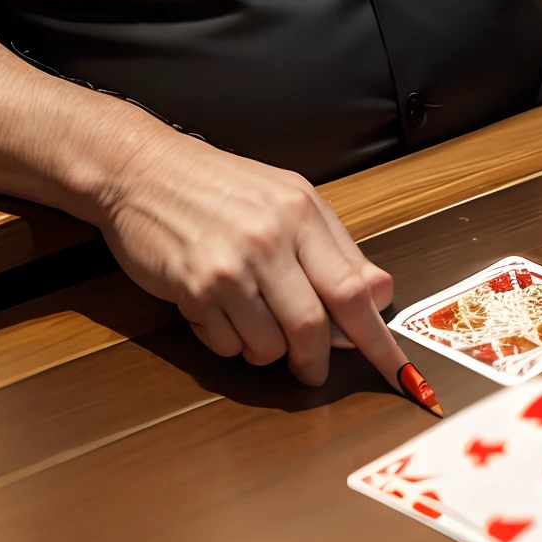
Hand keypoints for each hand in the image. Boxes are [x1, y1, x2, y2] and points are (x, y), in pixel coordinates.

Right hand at [92, 125, 410, 388]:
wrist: (142, 170)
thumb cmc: (217, 185)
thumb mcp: (288, 198)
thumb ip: (337, 247)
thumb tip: (380, 293)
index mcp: (302, 211)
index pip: (353, 289)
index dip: (378, 339)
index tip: (398, 371)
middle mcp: (270, 238)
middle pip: (313, 328)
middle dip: (316, 361)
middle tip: (313, 368)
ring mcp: (230, 265)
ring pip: (269, 347)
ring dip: (266, 348)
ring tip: (249, 315)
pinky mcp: (194, 288)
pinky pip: (227, 346)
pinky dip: (228, 341)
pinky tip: (216, 308)